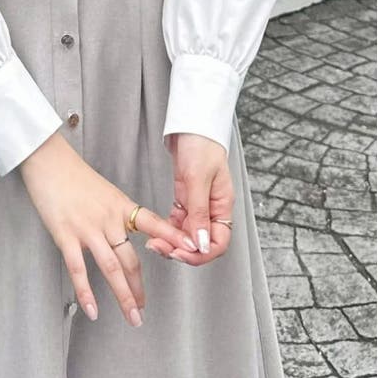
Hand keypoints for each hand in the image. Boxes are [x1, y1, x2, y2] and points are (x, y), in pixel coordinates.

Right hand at [19, 132, 196, 326]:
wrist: (49, 162)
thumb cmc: (73, 176)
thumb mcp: (104, 191)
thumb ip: (117, 213)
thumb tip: (124, 232)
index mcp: (121, 206)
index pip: (154, 224)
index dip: (173, 238)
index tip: (191, 249)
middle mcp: (108, 219)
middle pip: (130, 259)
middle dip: (139, 288)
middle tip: (143, 309)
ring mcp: (88, 228)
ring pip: (111, 268)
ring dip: (123, 296)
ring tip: (131, 315)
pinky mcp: (66, 235)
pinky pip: (79, 269)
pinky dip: (86, 292)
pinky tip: (92, 309)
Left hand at [145, 133, 234, 265]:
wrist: (190, 124)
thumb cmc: (200, 145)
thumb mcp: (198, 179)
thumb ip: (199, 212)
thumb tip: (202, 245)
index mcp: (222, 206)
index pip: (218, 242)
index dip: (201, 253)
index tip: (181, 253)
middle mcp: (212, 208)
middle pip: (201, 242)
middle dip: (182, 250)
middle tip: (161, 249)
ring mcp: (198, 203)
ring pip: (187, 234)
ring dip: (172, 241)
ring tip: (154, 243)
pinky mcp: (185, 197)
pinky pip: (179, 221)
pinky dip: (168, 228)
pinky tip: (157, 231)